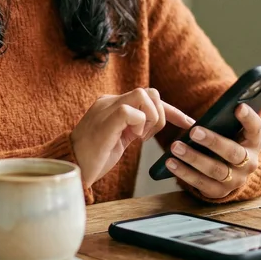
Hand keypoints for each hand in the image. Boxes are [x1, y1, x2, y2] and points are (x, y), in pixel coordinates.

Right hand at [71, 88, 194, 186]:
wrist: (71, 167)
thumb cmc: (93, 157)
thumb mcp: (119, 138)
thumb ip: (133, 126)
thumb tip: (155, 124)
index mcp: (113, 104)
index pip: (148, 98)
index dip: (172, 110)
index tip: (188, 123)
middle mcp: (109, 101)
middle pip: (149, 92)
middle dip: (161, 115)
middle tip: (149, 137)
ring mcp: (106, 109)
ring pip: (143, 95)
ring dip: (152, 119)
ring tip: (140, 137)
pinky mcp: (105, 120)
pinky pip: (130, 111)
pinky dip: (140, 124)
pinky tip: (133, 138)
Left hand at [166, 104, 260, 198]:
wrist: (232, 174)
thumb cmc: (230, 142)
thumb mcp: (238, 130)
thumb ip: (243, 115)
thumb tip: (256, 98)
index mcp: (254, 142)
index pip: (256, 128)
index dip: (249, 118)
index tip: (238, 107)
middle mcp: (249, 163)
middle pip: (233, 153)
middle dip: (213, 142)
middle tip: (194, 131)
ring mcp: (235, 180)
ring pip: (215, 170)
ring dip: (194, 158)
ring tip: (175, 147)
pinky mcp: (219, 192)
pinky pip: (201, 184)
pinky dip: (184, 173)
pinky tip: (170, 162)